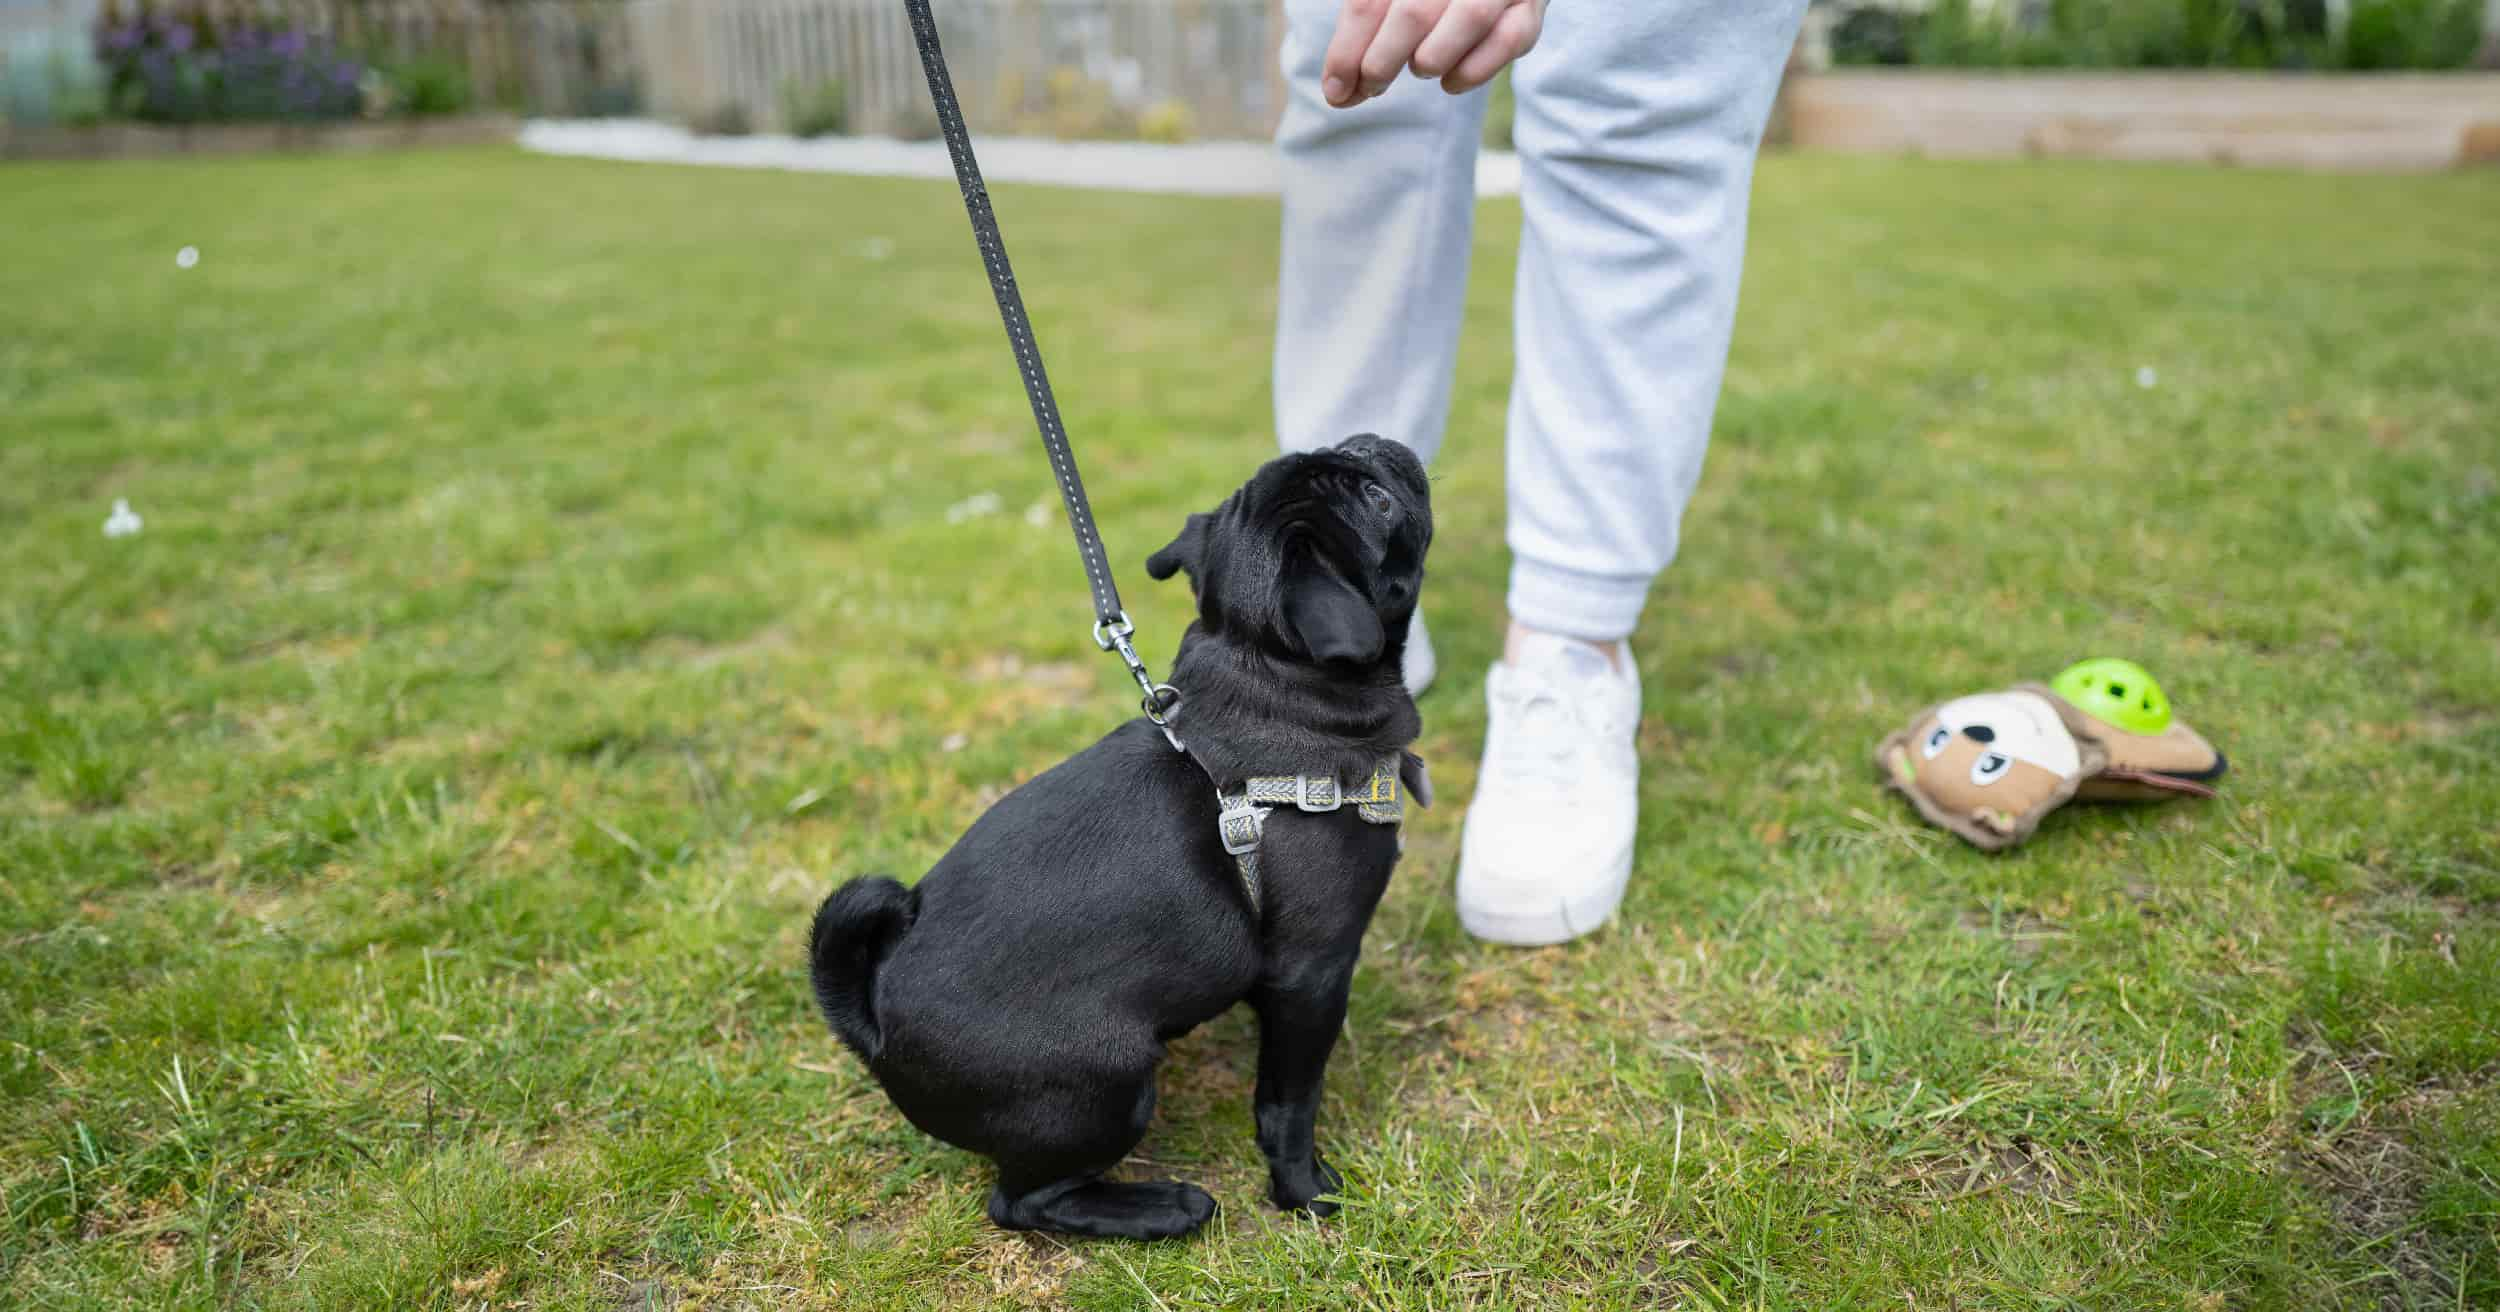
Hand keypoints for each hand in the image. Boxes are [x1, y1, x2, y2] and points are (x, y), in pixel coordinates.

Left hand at [1322, 0, 1545, 106]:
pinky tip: (1449, 81)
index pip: (1368, 2)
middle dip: (1382, 62)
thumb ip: (1363, 27)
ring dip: (1430, 60)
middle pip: (1413, 12)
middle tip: (1371, 86)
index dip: (1347, 52)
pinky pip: (1509, 41)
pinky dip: (1473, 71)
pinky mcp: (1530, 6)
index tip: (1335, 91)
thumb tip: (1339, 91)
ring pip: (1468, 20)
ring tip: (1419, 67)